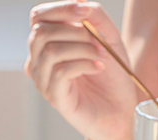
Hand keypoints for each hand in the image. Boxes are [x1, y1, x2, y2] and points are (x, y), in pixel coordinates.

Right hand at [25, 1, 137, 139]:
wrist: (120, 110)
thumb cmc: (112, 76)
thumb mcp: (107, 36)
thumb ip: (93, 16)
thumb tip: (79, 4)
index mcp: (48, 45)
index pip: (37, 18)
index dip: (59, 9)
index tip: (84, 12)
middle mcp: (40, 63)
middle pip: (40, 33)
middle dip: (73, 30)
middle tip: (97, 40)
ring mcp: (44, 82)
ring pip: (50, 51)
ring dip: (82, 48)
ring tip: (100, 55)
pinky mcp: (54, 97)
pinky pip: (61, 71)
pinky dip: (84, 64)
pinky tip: (98, 67)